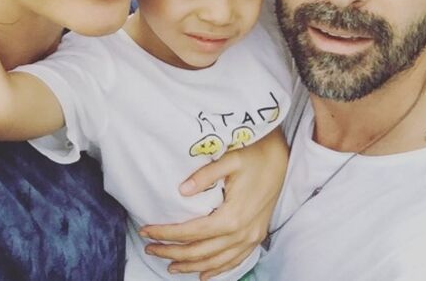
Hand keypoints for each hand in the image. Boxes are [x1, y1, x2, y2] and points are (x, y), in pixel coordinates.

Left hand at [141, 128, 288, 279]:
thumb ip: (205, 175)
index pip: (191, 232)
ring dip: (190, 266)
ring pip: (216, 261)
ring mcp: (250, 237)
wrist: (279, 158)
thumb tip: (181, 190)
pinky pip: (234, 260)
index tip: (146, 230)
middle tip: (150, 247)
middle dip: (172, 252)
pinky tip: (203, 274)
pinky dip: (217, 269)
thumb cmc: (253, 155)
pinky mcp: (256, 236)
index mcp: (232, 216)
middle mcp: (241, 233)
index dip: (166, 233)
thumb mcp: (229, 159)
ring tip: (169, 265)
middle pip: (200, 252)